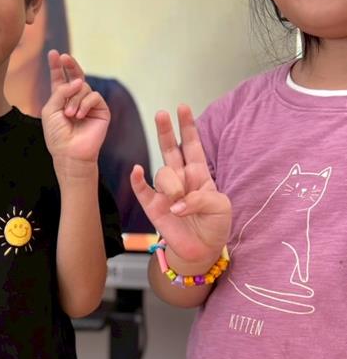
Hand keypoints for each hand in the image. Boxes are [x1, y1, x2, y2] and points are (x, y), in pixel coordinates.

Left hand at [41, 50, 109, 168]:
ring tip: (69, 115)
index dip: (57, 66)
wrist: (69, 152)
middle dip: (70, 65)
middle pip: (75, 76)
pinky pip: (94, 96)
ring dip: (74, 100)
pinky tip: (79, 115)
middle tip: (64, 57)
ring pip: (82, 88)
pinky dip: (85, 104)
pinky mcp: (101, 110)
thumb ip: (60, 91)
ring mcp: (89, 104)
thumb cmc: (57, 135)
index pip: (59, 79)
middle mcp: (76, 99)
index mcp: (61, 100)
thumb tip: (77, 81)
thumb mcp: (50, 110)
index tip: (53, 53)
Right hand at [130, 104, 230, 265]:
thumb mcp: (221, 207)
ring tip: (179, 205)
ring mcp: (165, 191)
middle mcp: (181, 179)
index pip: (192, 145)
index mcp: (199, 174)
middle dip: (166, 130)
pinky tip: (137, 170)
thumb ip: (202, 197)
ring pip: (163, 174)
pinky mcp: (153, 206)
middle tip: (161, 113)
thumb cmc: (215, 226)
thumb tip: (176, 202)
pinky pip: (142, 190)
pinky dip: (138, 180)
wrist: (202, 250)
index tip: (183, 107)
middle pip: (170, 149)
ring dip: (173, 187)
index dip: (188, 127)